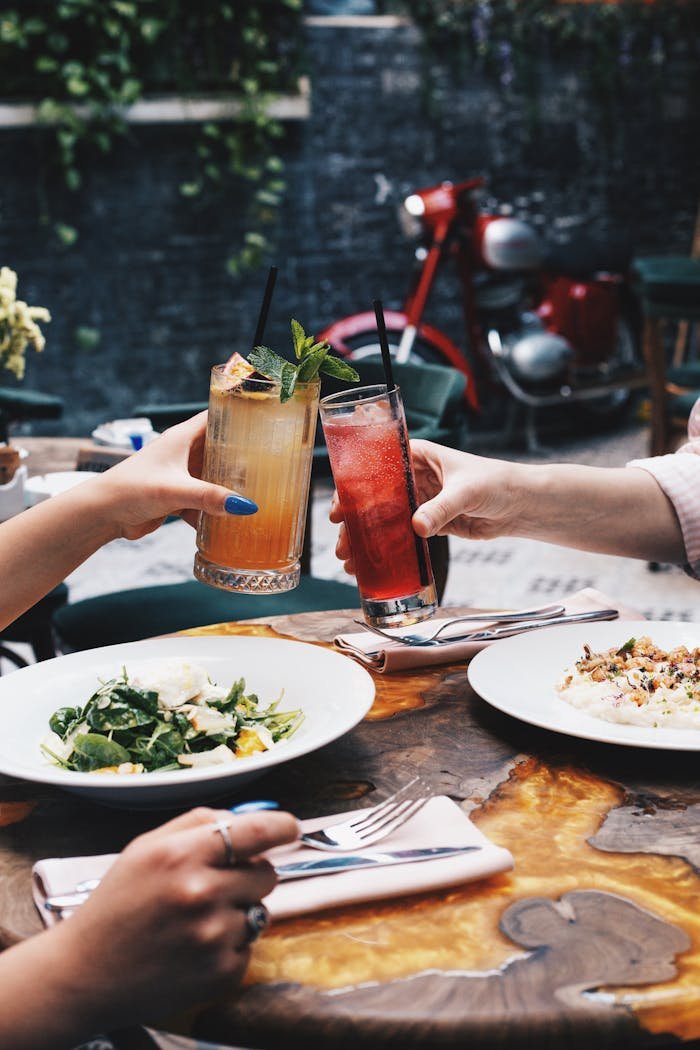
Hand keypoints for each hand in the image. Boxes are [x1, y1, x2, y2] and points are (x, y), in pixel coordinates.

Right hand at [49, 806, 298, 1032]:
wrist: (85, 973)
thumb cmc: (117, 903)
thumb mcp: (147, 847)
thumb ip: (199, 822)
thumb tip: (248, 816)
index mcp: (181, 855)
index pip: (255, 831)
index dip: (282, 826)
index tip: (290, 828)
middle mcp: (201, 893)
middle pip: (267, 873)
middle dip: (251, 874)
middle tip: (217, 885)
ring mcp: (213, 937)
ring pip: (260, 911)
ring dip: (238, 912)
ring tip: (196, 921)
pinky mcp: (221, 973)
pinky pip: (249, 946)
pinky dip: (229, 945)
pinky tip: (194, 948)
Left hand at [91, 412, 257, 539]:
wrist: (103, 514)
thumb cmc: (130, 489)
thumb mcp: (175, 490)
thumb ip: (210, 497)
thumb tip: (246, 506)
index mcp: (182, 438)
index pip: (217, 416)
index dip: (239, 415)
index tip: (266, 421)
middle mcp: (183, 453)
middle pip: (221, 449)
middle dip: (243, 457)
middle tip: (273, 464)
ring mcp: (181, 475)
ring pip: (214, 477)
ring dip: (230, 486)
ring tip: (260, 493)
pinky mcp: (177, 497)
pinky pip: (204, 501)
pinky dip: (215, 510)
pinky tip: (231, 522)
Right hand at [329, 440, 525, 575]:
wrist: (521, 505)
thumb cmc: (496, 483)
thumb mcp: (466, 491)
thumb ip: (441, 508)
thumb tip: (417, 527)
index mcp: (417, 456)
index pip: (377, 468)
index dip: (355, 488)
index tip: (341, 508)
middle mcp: (413, 477)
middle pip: (375, 498)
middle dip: (356, 521)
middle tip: (343, 542)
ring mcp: (420, 501)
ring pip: (384, 520)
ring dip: (367, 539)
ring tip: (351, 560)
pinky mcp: (429, 523)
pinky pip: (402, 536)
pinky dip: (387, 549)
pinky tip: (372, 563)